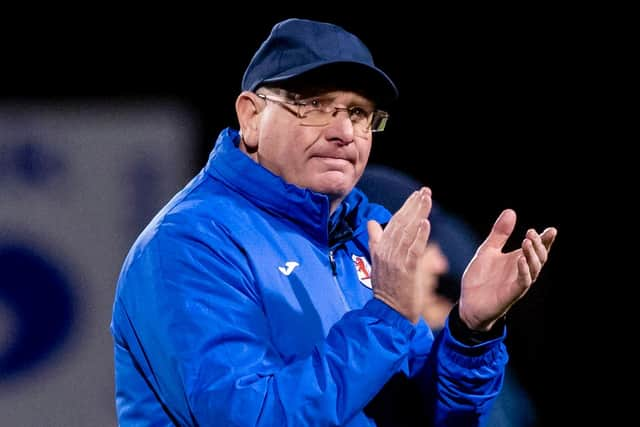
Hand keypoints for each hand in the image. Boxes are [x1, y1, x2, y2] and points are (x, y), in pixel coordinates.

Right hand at [367, 187, 431, 323]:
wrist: (388, 312)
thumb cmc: (386, 288)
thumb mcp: (377, 262)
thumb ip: (375, 241)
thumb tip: (371, 223)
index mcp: (380, 248)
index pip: (393, 222)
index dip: (405, 207)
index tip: (416, 194)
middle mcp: (386, 252)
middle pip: (401, 223)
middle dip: (413, 205)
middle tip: (425, 191)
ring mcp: (395, 261)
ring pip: (407, 233)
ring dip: (418, 214)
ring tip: (426, 199)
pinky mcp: (406, 271)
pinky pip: (413, 250)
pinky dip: (419, 236)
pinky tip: (425, 223)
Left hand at [459, 209, 556, 330]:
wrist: (468, 303)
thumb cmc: (480, 278)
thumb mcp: (488, 250)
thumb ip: (499, 234)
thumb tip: (511, 211)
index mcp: (518, 260)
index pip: (537, 248)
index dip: (546, 240)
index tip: (551, 230)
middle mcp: (522, 271)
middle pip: (540, 257)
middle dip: (539, 245)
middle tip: (532, 233)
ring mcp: (518, 283)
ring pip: (534, 269)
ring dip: (532, 255)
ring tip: (527, 241)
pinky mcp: (511, 294)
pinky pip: (523, 282)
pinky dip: (524, 270)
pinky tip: (521, 259)